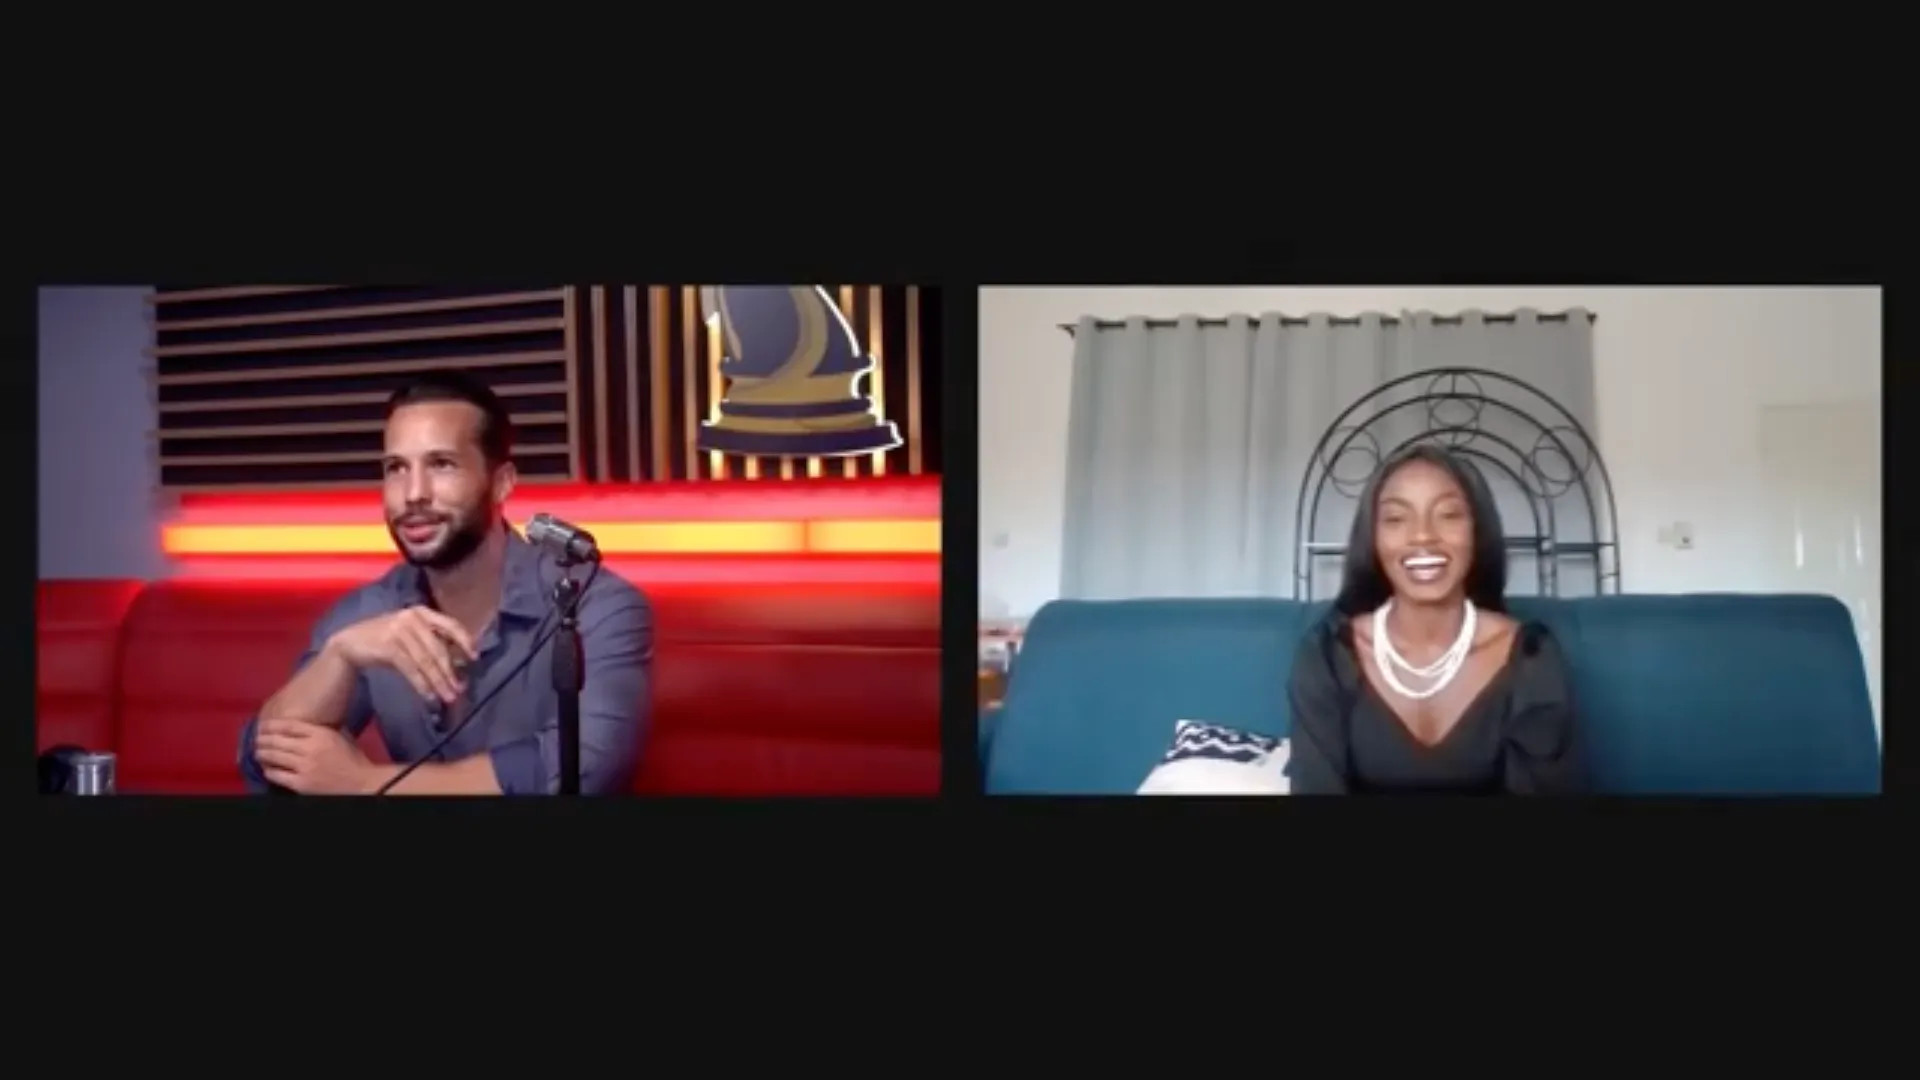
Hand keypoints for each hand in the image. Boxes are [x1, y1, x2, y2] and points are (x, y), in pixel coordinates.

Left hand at [255, 719, 378, 794]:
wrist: (363, 784)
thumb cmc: (354, 760)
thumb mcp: (342, 736)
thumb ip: (325, 728)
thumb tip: (308, 722)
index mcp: (321, 734)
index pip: (289, 725)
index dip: (272, 725)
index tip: (264, 725)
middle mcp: (309, 748)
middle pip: (277, 740)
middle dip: (263, 739)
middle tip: (257, 740)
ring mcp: (304, 767)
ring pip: (274, 756)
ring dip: (262, 753)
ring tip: (258, 753)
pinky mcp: (301, 784)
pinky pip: (277, 775)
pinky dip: (269, 771)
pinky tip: (267, 769)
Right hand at [327, 605, 478, 703]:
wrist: (349, 643)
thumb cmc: (386, 641)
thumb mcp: (411, 636)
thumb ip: (432, 644)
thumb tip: (459, 667)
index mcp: (423, 612)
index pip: (451, 624)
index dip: (465, 641)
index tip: (475, 658)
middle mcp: (413, 617)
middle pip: (438, 649)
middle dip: (450, 672)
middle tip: (459, 690)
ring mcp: (400, 630)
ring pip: (426, 661)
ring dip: (439, 682)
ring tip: (448, 697)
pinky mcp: (389, 645)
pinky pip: (411, 668)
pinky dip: (422, 684)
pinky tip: (429, 696)